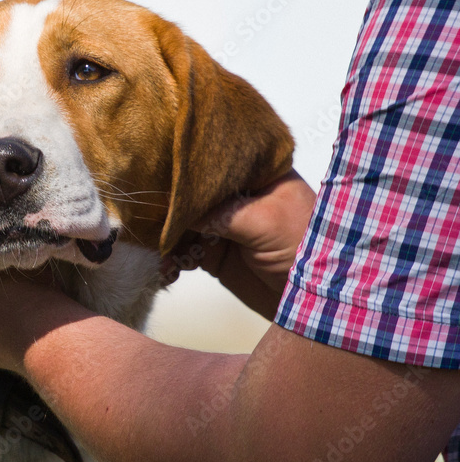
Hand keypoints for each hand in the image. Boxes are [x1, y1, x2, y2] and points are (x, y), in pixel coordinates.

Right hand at [163, 170, 315, 318]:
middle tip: (145, 213)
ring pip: (182, 222)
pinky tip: (168, 270)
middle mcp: (238, 195)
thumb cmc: (306, 250)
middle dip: (169, 203)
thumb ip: (221, 212)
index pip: (216, 160)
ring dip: (165, 236)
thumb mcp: (264, 221)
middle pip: (192, 191)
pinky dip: (171, 259)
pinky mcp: (214, 253)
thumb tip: (177, 208)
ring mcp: (224, 224)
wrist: (316, 301)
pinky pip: (183, 251)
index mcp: (258, 173)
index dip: (187, 165)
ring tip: (156, 250)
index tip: (159, 169)